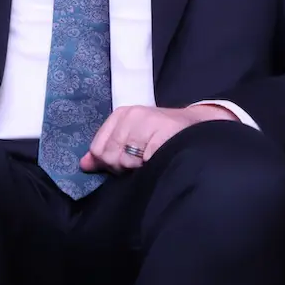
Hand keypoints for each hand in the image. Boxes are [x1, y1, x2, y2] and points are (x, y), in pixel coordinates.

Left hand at [80, 104, 234, 173]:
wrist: (199, 128)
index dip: (109, 162)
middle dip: (123, 167)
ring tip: (152, 160)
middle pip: (109, 156)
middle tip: (142, 162)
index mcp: (121, 114)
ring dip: (138, 169)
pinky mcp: (162, 134)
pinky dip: (151, 168)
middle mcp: (132, 114)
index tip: (127, 161)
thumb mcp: (131, 139)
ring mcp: (147, 122)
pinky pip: (144, 163)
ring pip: (125, 162)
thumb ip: (107, 150)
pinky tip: (160, 160)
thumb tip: (84, 164)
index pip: (98, 149)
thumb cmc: (162, 137)